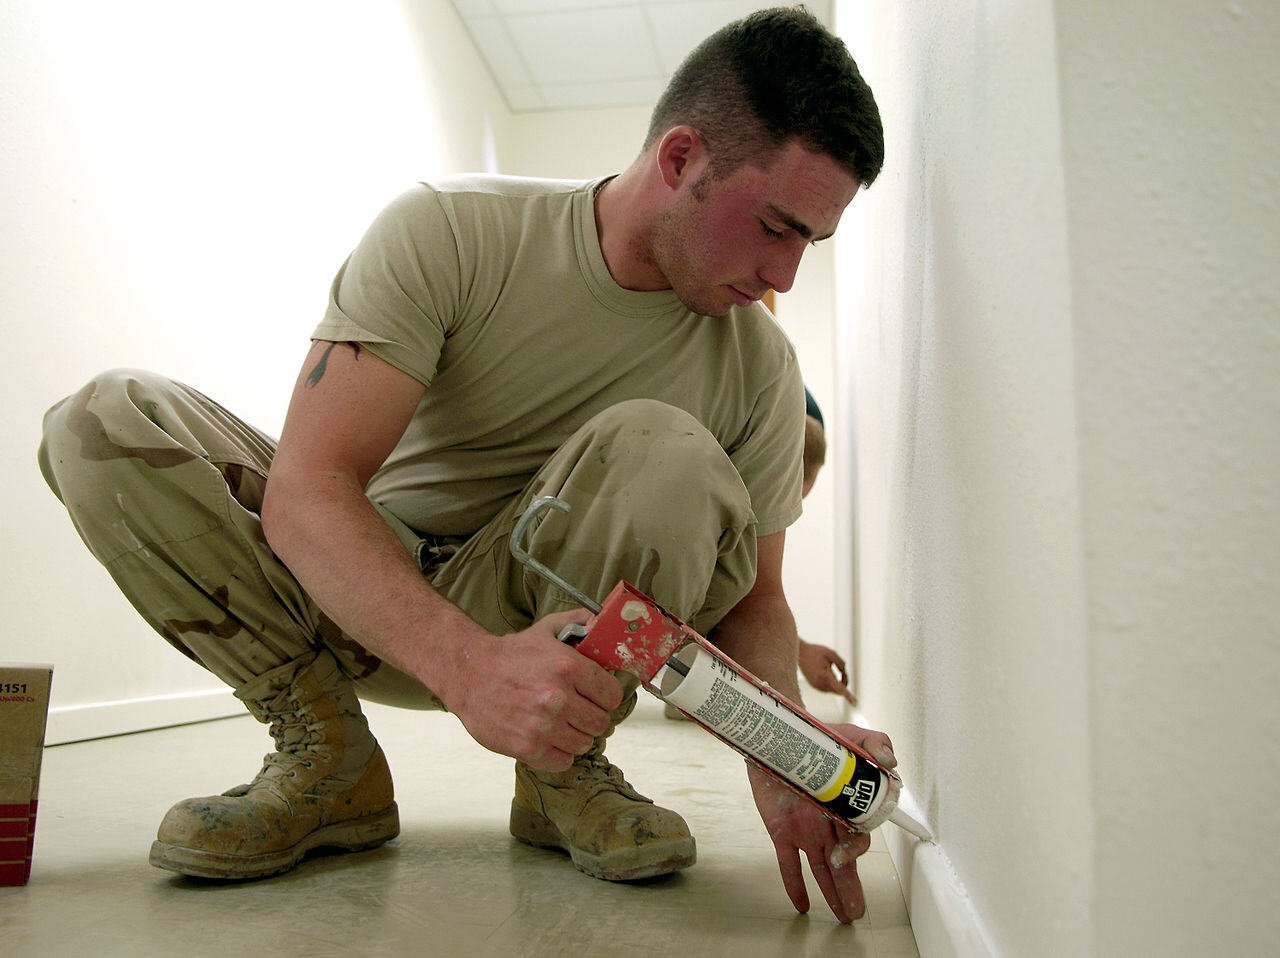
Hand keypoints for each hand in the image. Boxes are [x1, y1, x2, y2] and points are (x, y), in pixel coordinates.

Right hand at [448, 609, 622, 770]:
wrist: (468, 673)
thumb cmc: (510, 654)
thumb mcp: (546, 630)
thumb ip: (577, 623)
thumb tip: (601, 622)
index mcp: (568, 667)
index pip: (612, 695)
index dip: (606, 696)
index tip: (597, 697)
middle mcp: (558, 698)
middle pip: (601, 722)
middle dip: (592, 716)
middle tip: (579, 711)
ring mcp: (543, 726)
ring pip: (584, 744)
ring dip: (576, 735)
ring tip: (562, 724)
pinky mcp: (527, 747)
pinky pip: (563, 762)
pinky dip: (559, 753)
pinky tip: (550, 739)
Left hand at [749, 723, 895, 923]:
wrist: (776, 736)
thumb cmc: (819, 737)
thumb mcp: (850, 736)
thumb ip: (875, 744)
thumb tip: (891, 763)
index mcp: (846, 806)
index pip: (858, 835)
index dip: (854, 849)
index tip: (844, 856)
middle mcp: (829, 824)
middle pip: (844, 861)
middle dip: (851, 886)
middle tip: (856, 912)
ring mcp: (806, 830)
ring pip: (821, 868)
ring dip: (832, 892)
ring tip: (843, 916)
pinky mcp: (781, 831)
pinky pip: (788, 862)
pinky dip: (794, 883)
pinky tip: (802, 905)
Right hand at [797, 640, 856, 704]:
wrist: (800, 653)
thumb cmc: (816, 652)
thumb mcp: (832, 654)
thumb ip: (841, 665)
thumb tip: (844, 676)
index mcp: (825, 675)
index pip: (840, 688)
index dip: (848, 696)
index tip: (855, 703)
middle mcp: (820, 683)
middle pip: (838, 691)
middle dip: (843, 684)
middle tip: (843, 673)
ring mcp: (816, 686)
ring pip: (833, 690)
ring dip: (836, 684)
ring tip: (830, 669)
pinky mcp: (814, 686)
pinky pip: (827, 689)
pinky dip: (830, 684)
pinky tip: (825, 673)